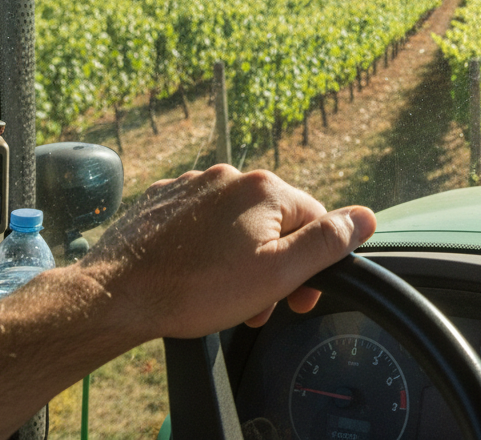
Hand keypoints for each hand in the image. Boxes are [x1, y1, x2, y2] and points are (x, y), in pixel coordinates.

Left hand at [78, 164, 376, 341]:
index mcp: (265, 189)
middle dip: (273, 263)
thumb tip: (365, 217)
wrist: (115, 294)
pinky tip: (194, 271)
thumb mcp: (276, 274)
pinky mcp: (164, 199)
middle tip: (256, 304)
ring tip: (222, 294)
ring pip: (237, 221)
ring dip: (241, 255)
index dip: (311, 264)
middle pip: (275, 221)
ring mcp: (193, 184)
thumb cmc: (195, 289)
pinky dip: (206, 244)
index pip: (315, 220)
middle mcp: (231, 176)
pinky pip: (202, 219)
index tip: (295, 297)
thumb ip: (326, 242)